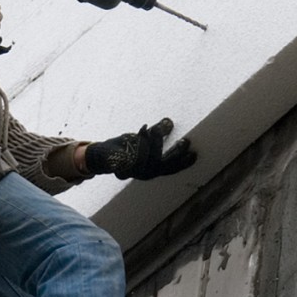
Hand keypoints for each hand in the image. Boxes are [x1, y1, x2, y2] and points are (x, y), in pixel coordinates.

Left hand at [79, 119, 196, 180]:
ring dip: (156, 142)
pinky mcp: (124, 164)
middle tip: (185, 142)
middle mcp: (146, 173)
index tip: (194, 152)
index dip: (184, 162)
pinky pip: (136, 153)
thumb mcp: (143, 140)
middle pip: (165, 165)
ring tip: (156, 128)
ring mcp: (135, 171)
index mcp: (152, 170)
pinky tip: (144, 128)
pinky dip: (142, 139)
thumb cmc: (125, 148)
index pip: (172, 168)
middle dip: (176, 154)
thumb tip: (169, 122)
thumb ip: (156, 134)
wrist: (101, 156)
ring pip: (151, 158)